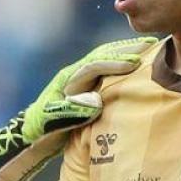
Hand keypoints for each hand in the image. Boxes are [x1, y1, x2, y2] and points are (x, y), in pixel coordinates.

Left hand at [0, 37, 157, 180]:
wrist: (31, 137)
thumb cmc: (40, 130)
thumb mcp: (53, 123)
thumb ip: (71, 112)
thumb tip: (96, 101)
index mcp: (67, 80)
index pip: (94, 66)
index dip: (115, 63)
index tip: (135, 63)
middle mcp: (74, 76)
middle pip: (102, 56)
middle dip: (125, 49)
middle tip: (149, 44)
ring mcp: (80, 81)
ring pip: (105, 60)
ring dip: (125, 52)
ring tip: (148, 47)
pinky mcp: (85, 89)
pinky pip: (106, 71)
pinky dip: (122, 64)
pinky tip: (137, 65)